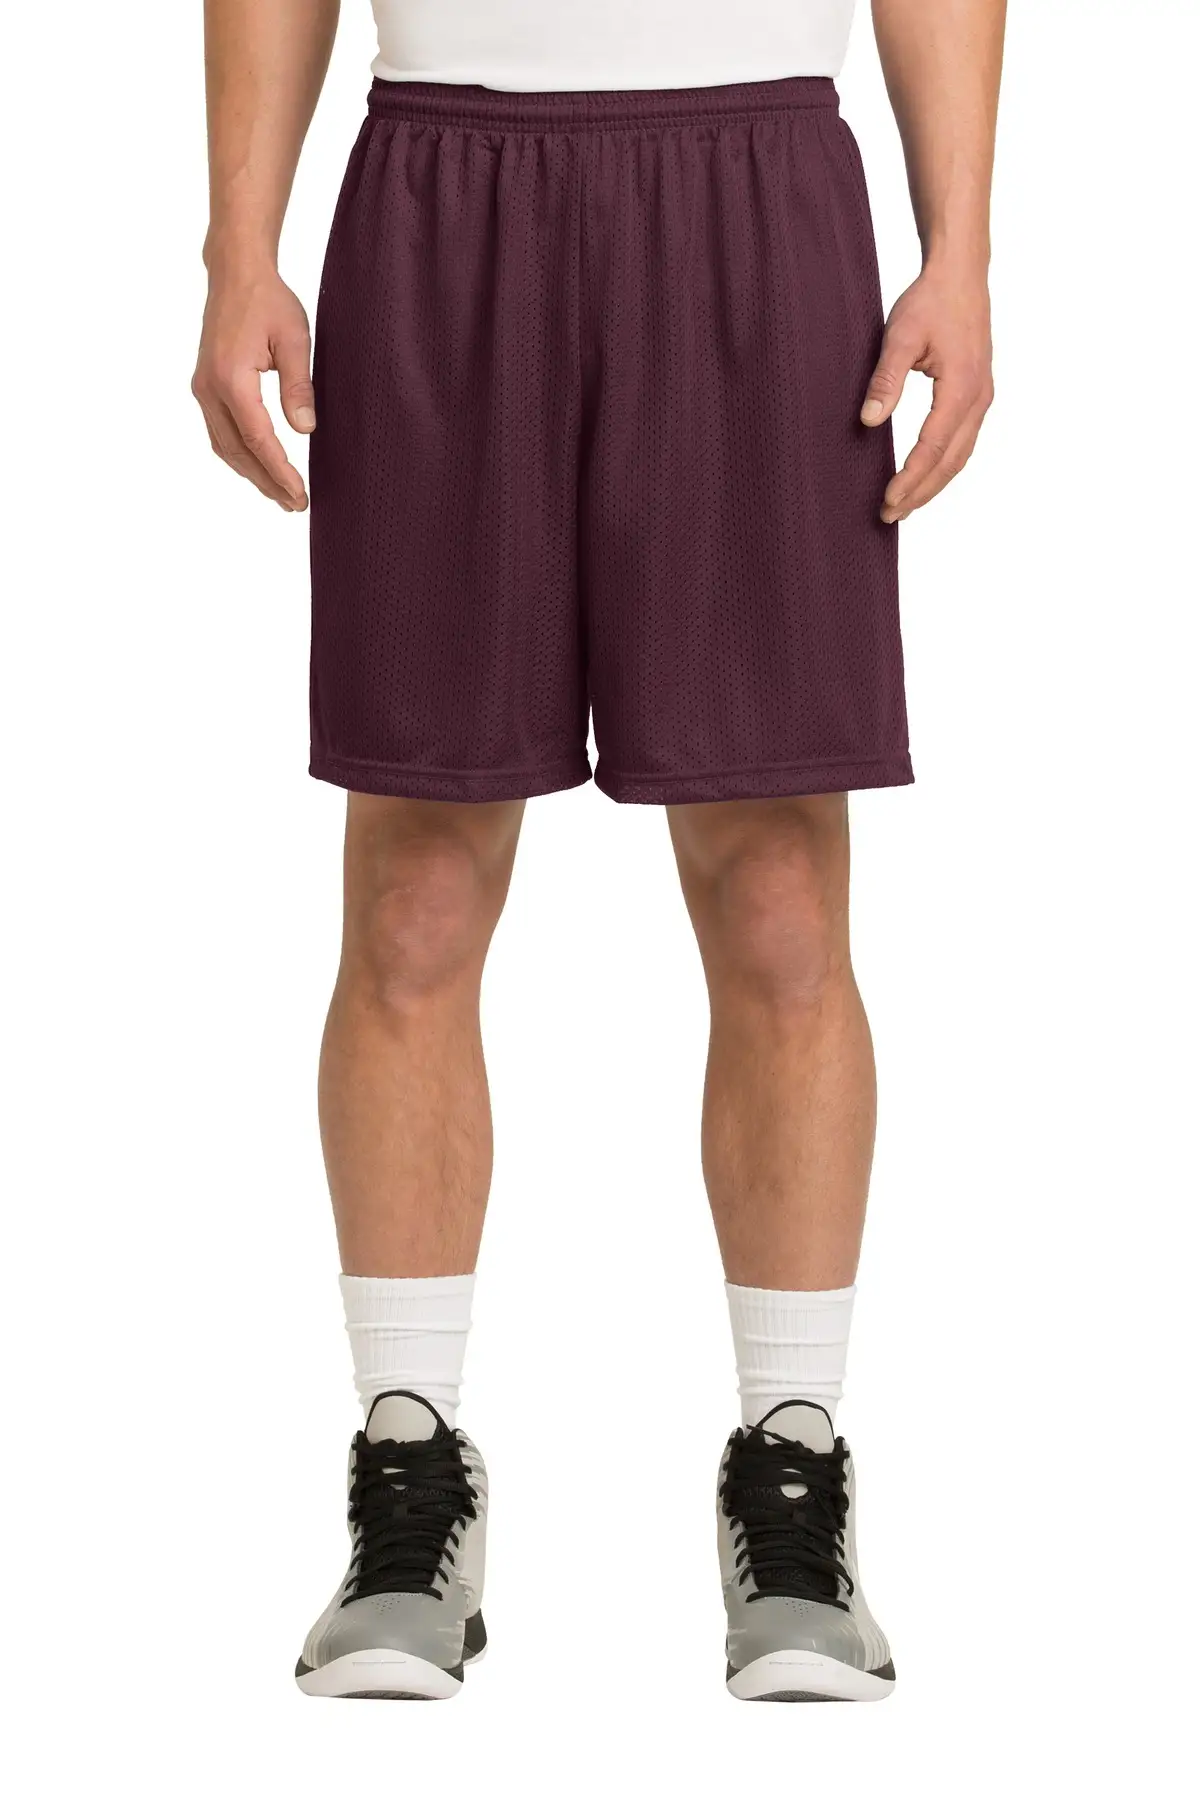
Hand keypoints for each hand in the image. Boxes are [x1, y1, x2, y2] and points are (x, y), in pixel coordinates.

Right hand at [192, 268, 313, 511]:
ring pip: (224, 446)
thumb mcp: (294, 338)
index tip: (300, 494)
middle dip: (267, 482)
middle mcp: (209, 388)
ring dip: (251, 474)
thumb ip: (298, 385)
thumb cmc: (268, 301)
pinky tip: (257, 467)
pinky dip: (238, 455)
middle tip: (295, 505)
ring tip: (280, 495)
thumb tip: (306, 429)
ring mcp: (202, 388)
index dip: (280, 471)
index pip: (258, 439)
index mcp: (231, 378)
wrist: (235, 274)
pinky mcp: (204, 386)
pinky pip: (218, 432)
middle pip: (238, 451)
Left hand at [860, 267, 993, 523]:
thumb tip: (869, 422)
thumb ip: (885, 379)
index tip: (887, 500)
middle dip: (920, 492)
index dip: (910, 477)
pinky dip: (944, 465)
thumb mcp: (900, 336)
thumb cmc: (930, 301)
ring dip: (933, 484)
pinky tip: (925, 476)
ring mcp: (982, 397)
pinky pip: (963, 442)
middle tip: (889, 516)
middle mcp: (978, 398)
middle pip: (950, 461)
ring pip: (960, 456)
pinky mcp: (978, 394)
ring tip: (905, 506)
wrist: (961, 275)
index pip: (933, 447)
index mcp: (962, 387)